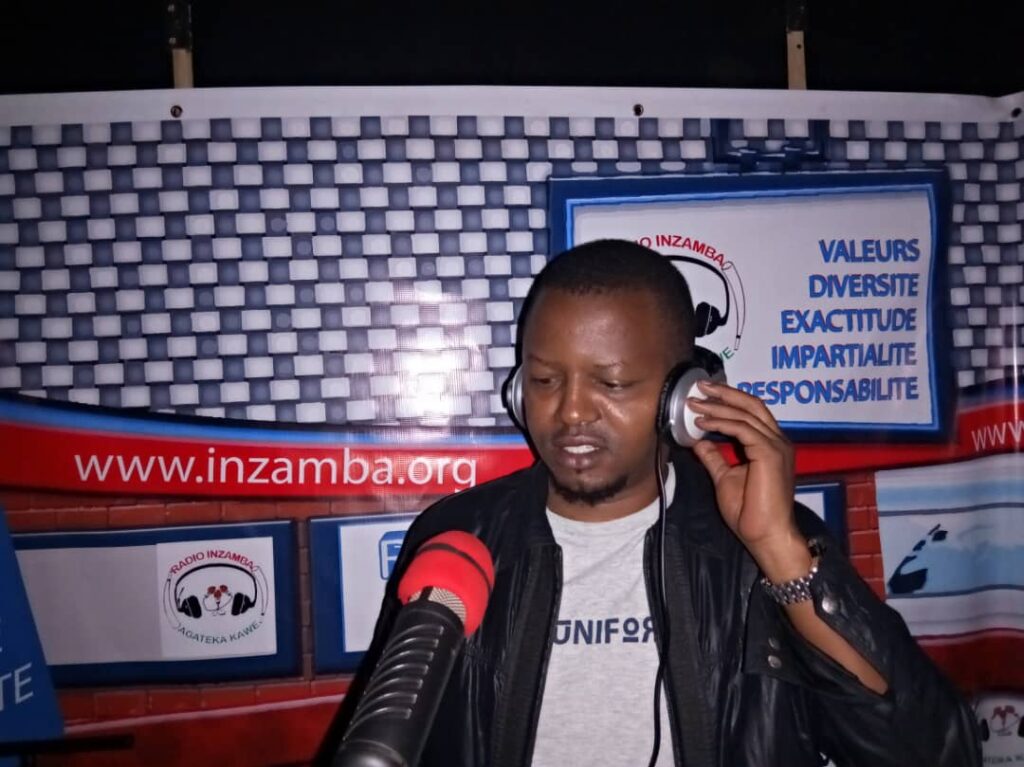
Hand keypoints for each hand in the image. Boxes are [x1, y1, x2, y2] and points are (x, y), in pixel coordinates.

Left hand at [687, 381, 806, 578]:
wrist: (766, 535)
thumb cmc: (750, 512)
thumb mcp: (725, 478)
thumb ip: (715, 458)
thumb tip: (699, 442)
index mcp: (771, 445)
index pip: (751, 412)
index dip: (728, 400)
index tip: (703, 395)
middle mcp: (778, 441)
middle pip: (752, 404)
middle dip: (725, 393)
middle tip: (699, 386)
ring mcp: (777, 446)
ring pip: (746, 415)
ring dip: (718, 407)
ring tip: (694, 404)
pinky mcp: (771, 454)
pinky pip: (743, 430)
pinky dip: (722, 423)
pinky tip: (703, 423)